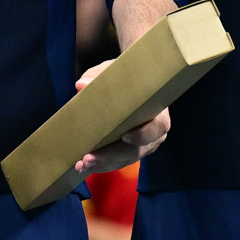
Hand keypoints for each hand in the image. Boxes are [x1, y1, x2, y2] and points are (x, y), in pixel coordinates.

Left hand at [70, 59, 171, 175]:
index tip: (125, 137)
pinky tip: (82, 166)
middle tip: (88, 158)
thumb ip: (99, 76)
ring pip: (125, 160)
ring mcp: (143, 146)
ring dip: (102, 164)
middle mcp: (154, 134)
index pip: (158, 127)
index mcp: (158, 111)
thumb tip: (81, 85)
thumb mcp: (114, 72)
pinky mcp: (130, 153)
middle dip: (111, 156)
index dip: (143, 134)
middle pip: (137, 150)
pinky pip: (117, 163)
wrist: (127, 87)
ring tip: (81, 165)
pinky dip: (100, 165)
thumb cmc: (123, 79)